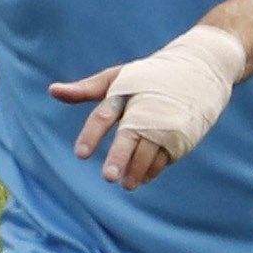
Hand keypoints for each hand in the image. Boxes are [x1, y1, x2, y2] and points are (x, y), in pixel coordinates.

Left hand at [49, 24, 243, 189]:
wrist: (201, 69)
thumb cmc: (150, 75)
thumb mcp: (118, 77)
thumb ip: (86, 89)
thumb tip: (51, 91)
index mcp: (125, 92)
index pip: (104, 114)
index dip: (92, 134)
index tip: (80, 154)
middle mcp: (146, 109)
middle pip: (129, 136)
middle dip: (119, 157)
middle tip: (109, 178)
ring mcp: (166, 124)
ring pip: (149, 152)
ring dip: (137, 170)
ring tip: (125, 184)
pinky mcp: (182, 136)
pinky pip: (165, 157)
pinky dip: (152, 169)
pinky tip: (141, 178)